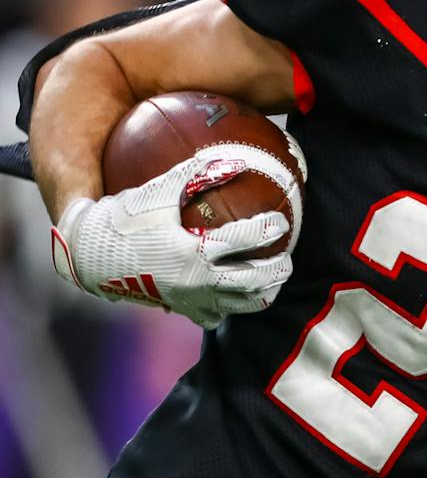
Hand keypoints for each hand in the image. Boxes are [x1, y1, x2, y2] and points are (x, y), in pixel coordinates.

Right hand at [52, 149, 293, 328]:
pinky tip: (236, 294)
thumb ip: (195, 175)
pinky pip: (214, 316)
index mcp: (193, 251)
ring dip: (262, 293)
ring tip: (273, 280)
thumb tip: (234, 160)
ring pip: (240, 305)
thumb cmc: (122, 219)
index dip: (268, 229)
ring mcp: (190, 300)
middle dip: (277, 270)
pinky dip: (230, 307)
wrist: (87, 256)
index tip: (282, 221)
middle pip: (254, 281)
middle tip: (287, 258)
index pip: (245, 239)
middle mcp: (196, 281)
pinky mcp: (181, 310)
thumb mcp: (157, 191)